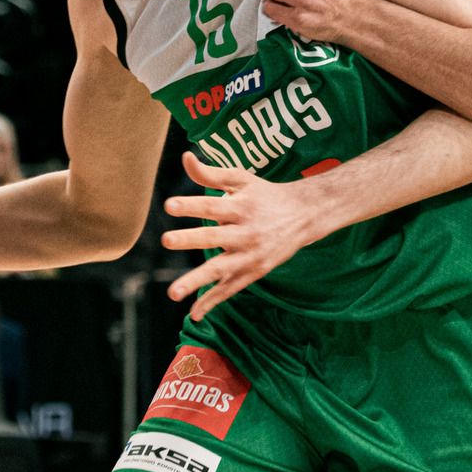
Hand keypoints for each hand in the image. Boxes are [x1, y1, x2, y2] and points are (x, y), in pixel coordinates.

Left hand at [157, 153, 326, 321]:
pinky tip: (194, 313)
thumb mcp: (241, 179)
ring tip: (173, 293)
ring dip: (196, 282)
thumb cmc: (265, 195)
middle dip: (190, 239)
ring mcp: (249, 256)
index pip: (212, 206)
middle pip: (214, 238)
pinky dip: (212, 301)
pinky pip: (230, 289)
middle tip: (167, 240)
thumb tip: (184, 157)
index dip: (191, 205)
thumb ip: (210, 173)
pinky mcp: (252, 272)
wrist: (304, 216)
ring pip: (220, 270)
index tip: (169, 205)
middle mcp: (245, 233)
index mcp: (241, 207)